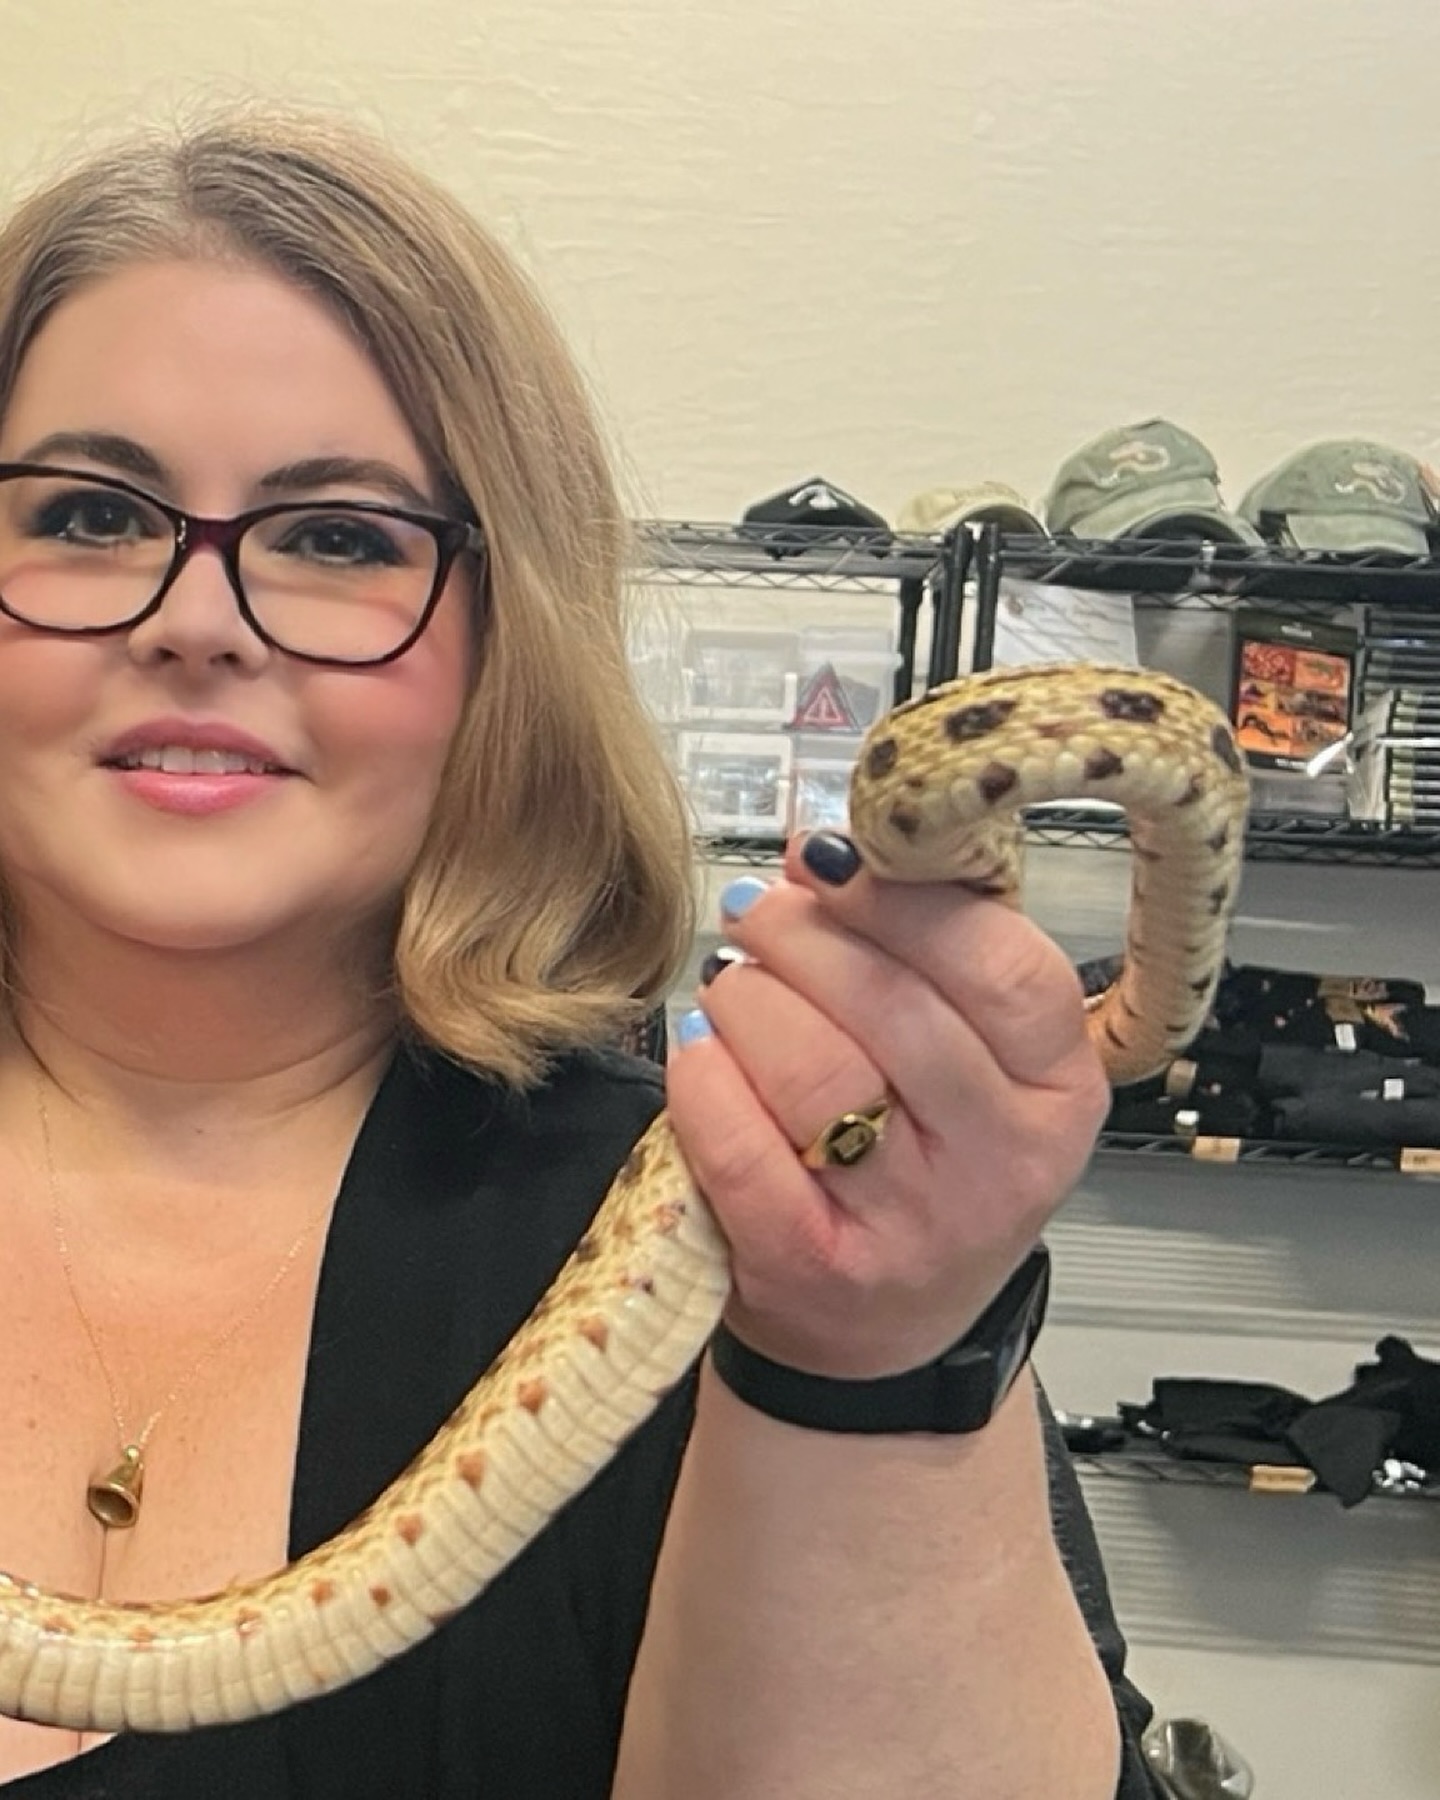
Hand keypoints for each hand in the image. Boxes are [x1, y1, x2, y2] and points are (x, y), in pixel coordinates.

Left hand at [663, 832, 1108, 1379]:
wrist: (885, 1325)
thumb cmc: (930, 1163)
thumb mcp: (983, 1062)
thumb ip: (936, 953)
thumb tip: (834, 849)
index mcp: (1058, 1088)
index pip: (997, 964)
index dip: (899, 897)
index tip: (827, 858)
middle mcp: (999, 1161)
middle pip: (892, 1007)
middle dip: (803, 935)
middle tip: (756, 909)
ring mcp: (909, 1222)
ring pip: (813, 1068)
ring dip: (749, 999)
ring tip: (732, 983)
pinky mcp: (812, 1265)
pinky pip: (739, 1144)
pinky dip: (703, 1080)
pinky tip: (699, 1051)